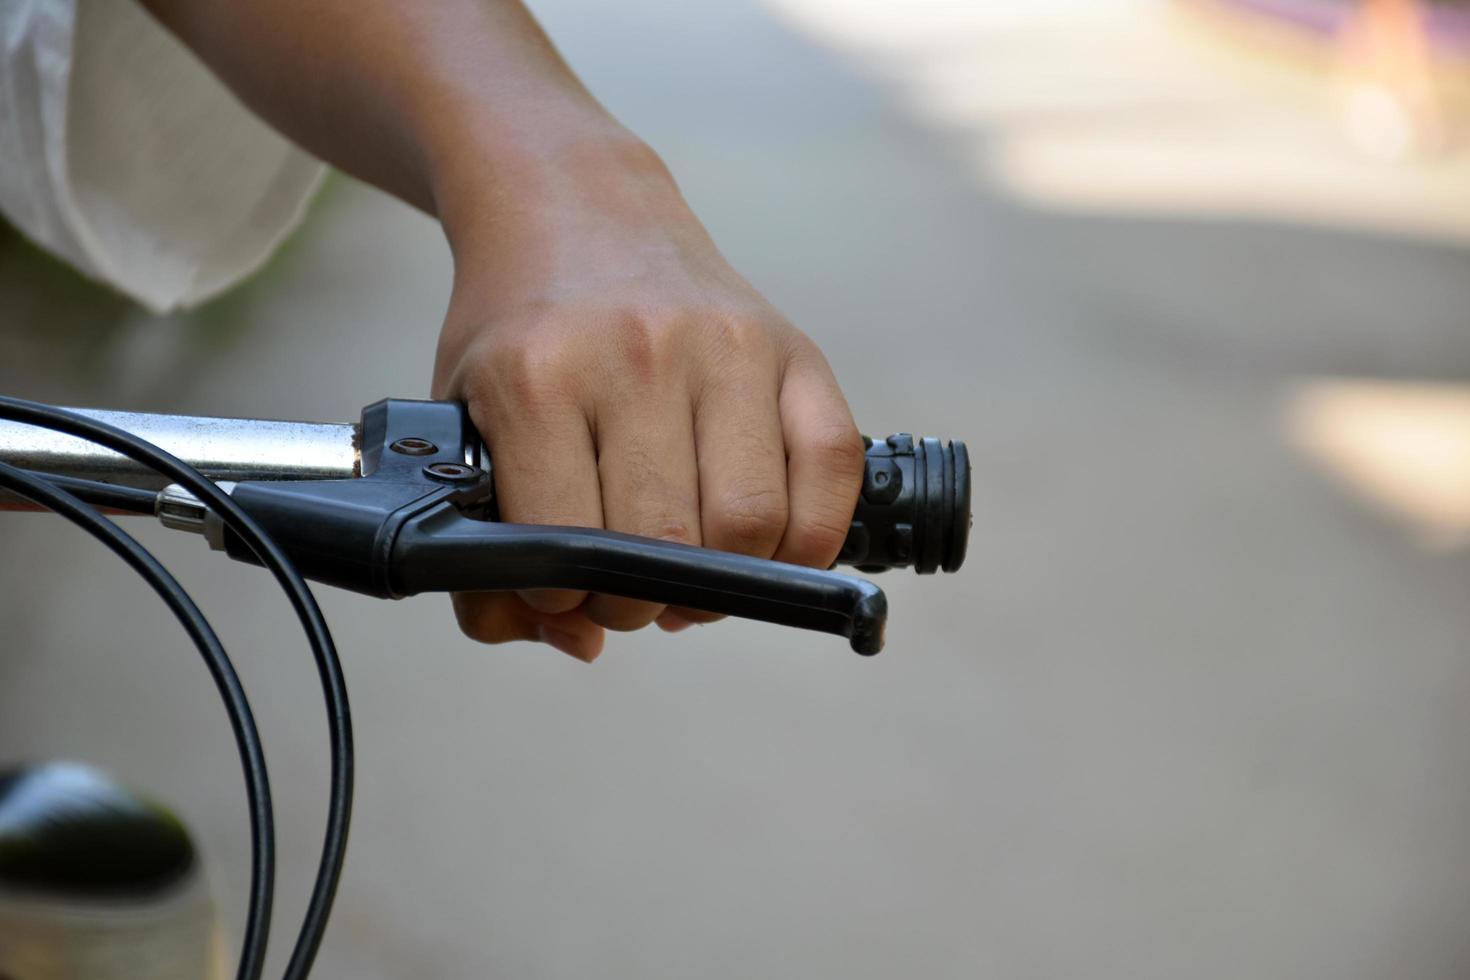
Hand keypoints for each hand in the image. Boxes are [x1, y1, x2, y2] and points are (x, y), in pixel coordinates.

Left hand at [431, 136, 865, 661]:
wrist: (576, 205)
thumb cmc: (521, 334)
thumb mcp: (464, 427)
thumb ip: (486, 561)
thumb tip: (580, 644)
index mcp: (536, 378)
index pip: (569, 546)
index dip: (566, 598)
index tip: (565, 587)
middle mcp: (637, 354)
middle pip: (670, 546)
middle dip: (644, 600)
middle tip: (632, 588)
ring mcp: (725, 345)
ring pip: (754, 525)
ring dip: (726, 579)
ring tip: (695, 567)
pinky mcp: (794, 345)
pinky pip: (832, 470)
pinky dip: (810, 537)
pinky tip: (771, 544)